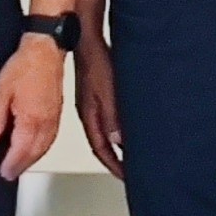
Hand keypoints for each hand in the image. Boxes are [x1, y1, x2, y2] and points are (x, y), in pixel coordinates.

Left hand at [0, 33, 65, 179]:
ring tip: (20, 165)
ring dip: (33, 159)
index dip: (11, 164)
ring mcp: (54, 118)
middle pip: (34, 153)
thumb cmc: (25, 66)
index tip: (3, 173)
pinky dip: (42, 148)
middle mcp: (46, 122)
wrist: (45, 51)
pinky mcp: (58, 113)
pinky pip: (51, 138)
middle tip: (9, 174)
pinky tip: (36, 148)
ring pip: (45, 147)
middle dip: (22, 166)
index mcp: (31, 119)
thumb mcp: (1, 91)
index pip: (20, 151)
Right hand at [76, 31, 124, 179]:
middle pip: (101, 144)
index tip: (126, 176)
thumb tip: (118, 141)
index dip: (114, 165)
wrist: (85, 39)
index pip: (101, 149)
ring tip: (130, 153)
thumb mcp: (107, 92)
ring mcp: (90, 103)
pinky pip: (105, 118)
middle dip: (115, 159)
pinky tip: (125, 125)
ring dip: (116, 145)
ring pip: (103, 131)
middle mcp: (88, 112)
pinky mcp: (95, 94)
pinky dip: (116, 128)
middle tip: (130, 170)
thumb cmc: (95, 62)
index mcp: (88, 115)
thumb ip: (112, 117)